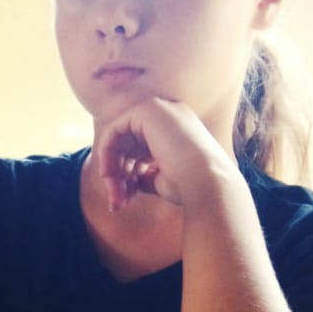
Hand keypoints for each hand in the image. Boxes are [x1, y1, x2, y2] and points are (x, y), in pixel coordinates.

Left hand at [92, 97, 238, 213]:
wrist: (206, 182)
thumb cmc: (188, 187)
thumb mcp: (161, 179)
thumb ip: (144, 174)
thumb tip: (126, 180)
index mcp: (176, 129)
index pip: (140, 149)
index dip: (128, 174)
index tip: (124, 199)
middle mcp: (169, 114)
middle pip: (127, 144)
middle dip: (117, 175)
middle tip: (116, 203)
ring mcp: (160, 108)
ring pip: (118, 139)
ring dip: (112, 170)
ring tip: (115, 197)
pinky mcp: (148, 110)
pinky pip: (113, 130)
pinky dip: (106, 153)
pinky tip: (109, 175)